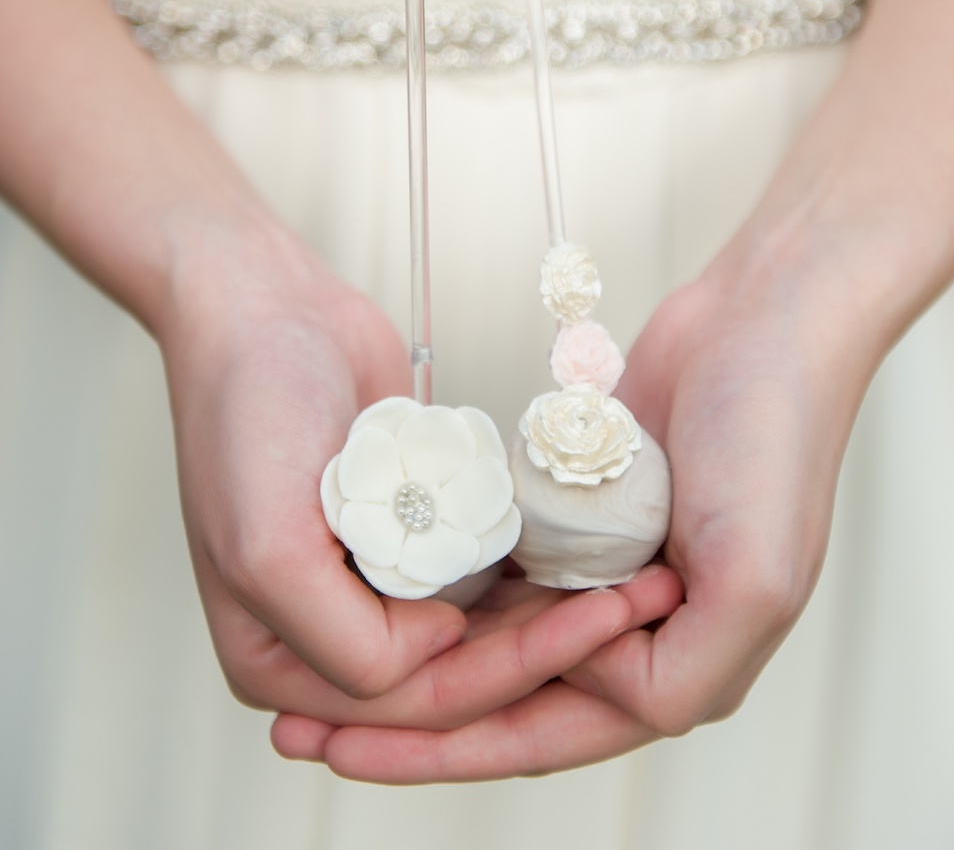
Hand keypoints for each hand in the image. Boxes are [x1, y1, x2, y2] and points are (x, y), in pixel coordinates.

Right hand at [159, 212, 681, 732]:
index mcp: (280, 665)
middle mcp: (327, 638)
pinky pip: (482, 567)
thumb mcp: (269, 548)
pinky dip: (536, 566)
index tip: (605, 628)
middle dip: (557, 649)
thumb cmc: (250, 412)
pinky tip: (604, 555)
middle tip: (645, 610)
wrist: (266, 307)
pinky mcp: (411, 529)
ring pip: (481, 627)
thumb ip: (344, 640)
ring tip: (645, 587)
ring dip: (559, 613)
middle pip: (461, 673)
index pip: (417, 703)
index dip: (515, 674)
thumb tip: (441, 652)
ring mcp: (373, 582)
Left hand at [288, 245, 878, 779]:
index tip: (348, 750)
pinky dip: (448, 579)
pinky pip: (503, 561)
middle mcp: (640, 632)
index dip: (443, 748)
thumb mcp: (753, 580)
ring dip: (419, 650)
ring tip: (325, 666)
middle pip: (505, 696)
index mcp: (680, 668)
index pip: (541, 732)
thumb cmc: (776, 438)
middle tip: (308, 728)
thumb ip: (679, 672)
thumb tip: (590, 691)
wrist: (767, 319)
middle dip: (409, 717)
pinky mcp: (583, 509)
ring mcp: (607, 567)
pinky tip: (380, 582)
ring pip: (495, 635)